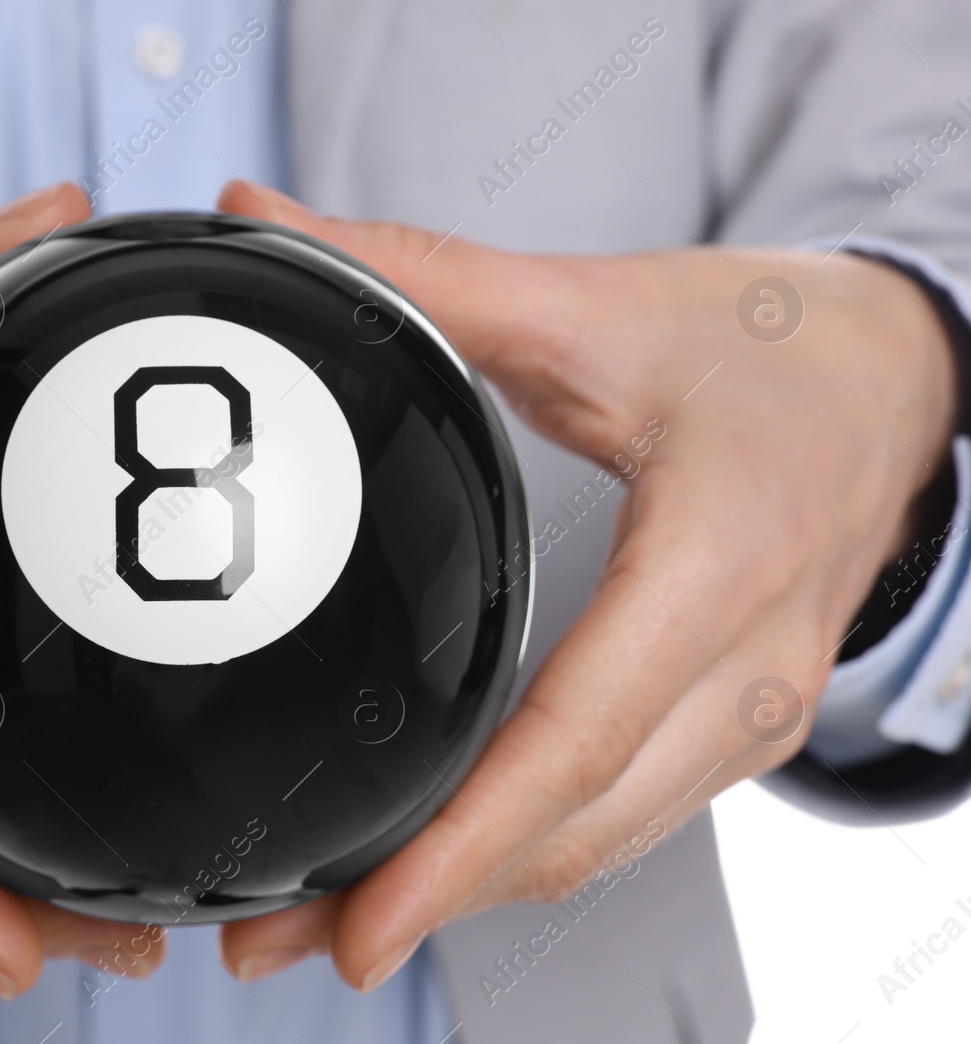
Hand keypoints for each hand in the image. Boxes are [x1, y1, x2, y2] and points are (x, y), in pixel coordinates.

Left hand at [214, 182, 956, 989]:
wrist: (905, 380)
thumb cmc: (766, 346)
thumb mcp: (597, 304)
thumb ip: (421, 273)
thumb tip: (262, 222)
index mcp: (717, 568)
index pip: (575, 739)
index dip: (460, 845)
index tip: (357, 922)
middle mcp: (743, 672)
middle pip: (570, 828)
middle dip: (423, 898)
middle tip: (271, 944)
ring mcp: (748, 713)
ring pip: (595, 844)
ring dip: (465, 892)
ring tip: (322, 923)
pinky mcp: (731, 722)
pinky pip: (618, 817)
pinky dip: (520, 853)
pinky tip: (430, 859)